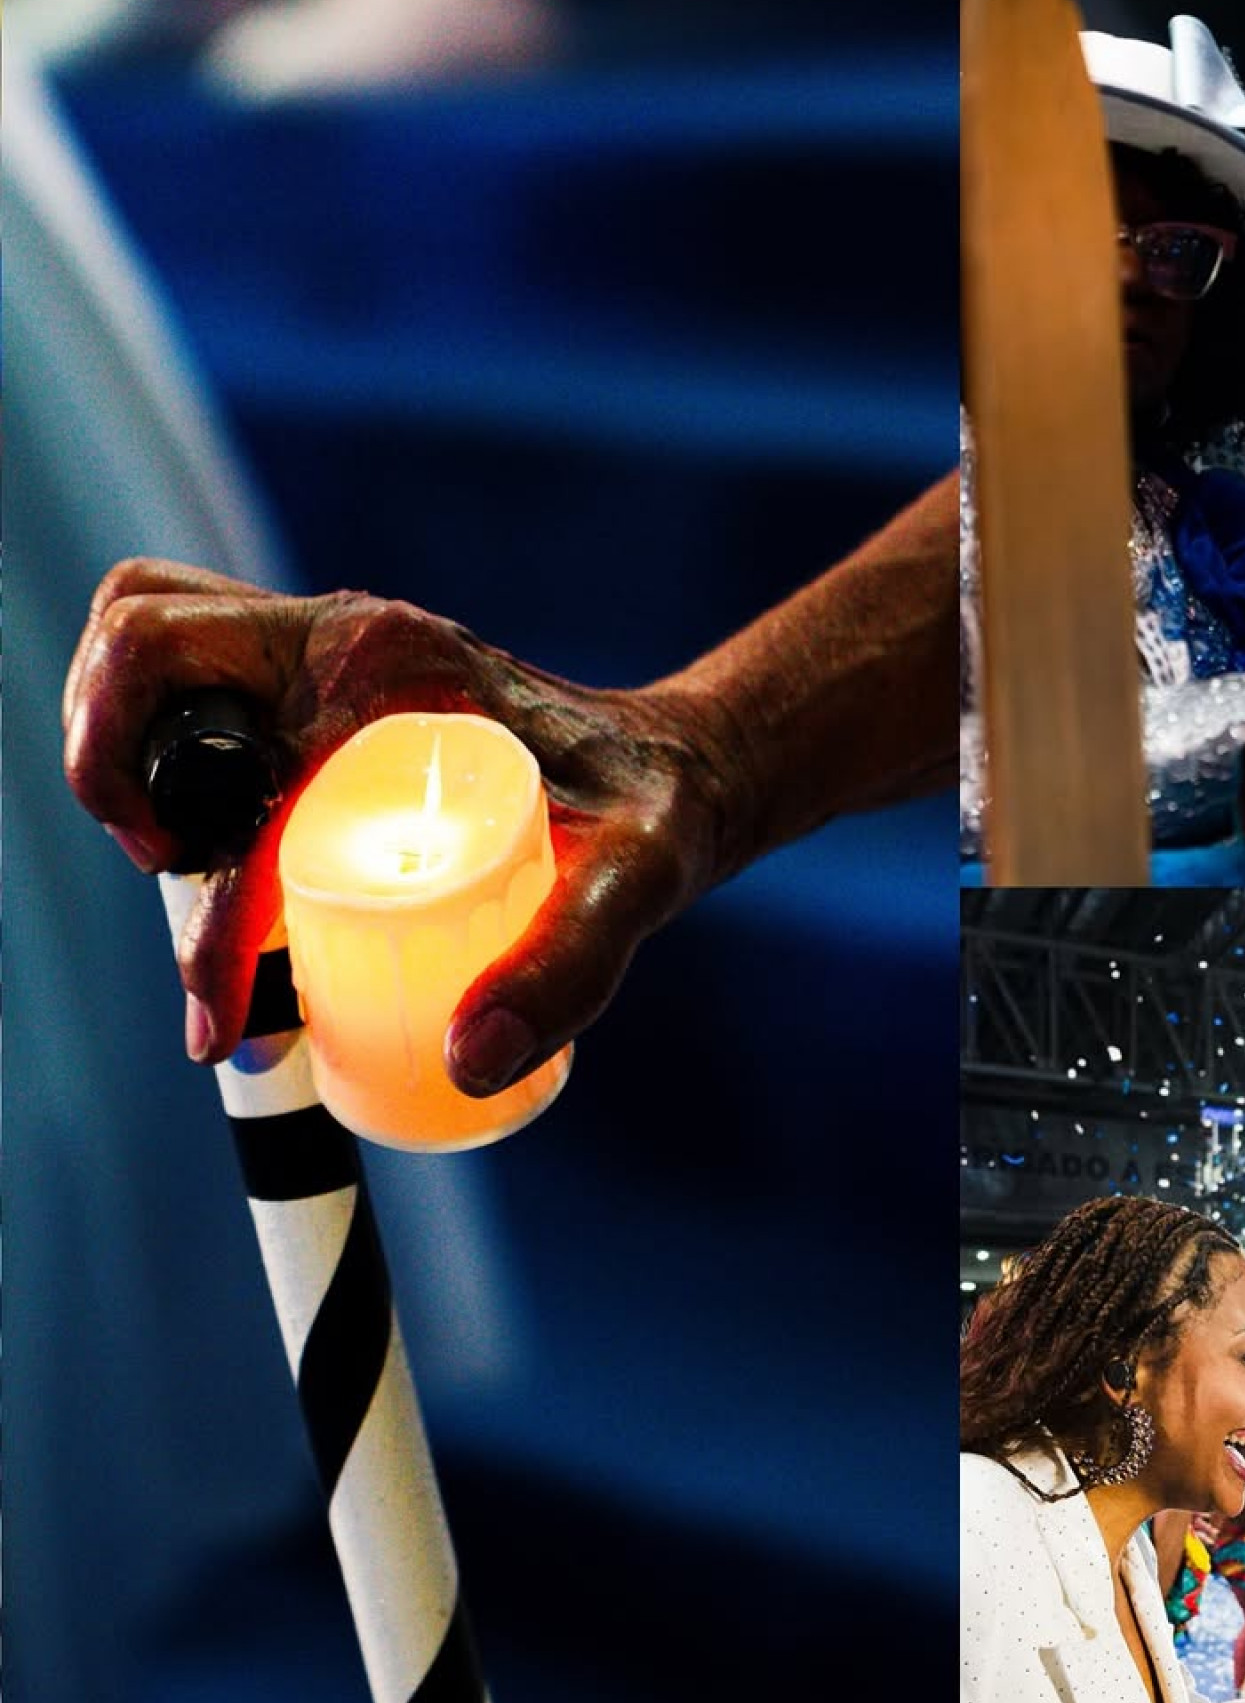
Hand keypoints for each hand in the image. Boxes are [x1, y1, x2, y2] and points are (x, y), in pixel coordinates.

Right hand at [63, 561, 746, 1088]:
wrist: (673, 767)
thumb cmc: (651, 818)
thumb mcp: (635, 887)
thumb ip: (569, 969)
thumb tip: (466, 1062)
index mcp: (392, 670)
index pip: (238, 769)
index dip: (208, 914)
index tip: (222, 1023)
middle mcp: (335, 641)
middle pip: (142, 644)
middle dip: (115, 769)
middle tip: (182, 884)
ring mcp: (314, 652)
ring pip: (143, 640)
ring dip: (116, 743)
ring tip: (179, 865)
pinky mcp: (307, 681)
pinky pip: (183, 673)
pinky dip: (149, 737)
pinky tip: (199, 847)